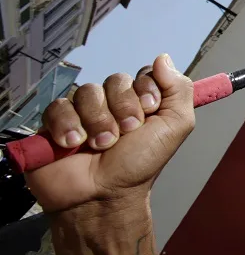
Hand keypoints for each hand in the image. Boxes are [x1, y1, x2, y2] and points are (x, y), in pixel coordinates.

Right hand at [24, 54, 194, 213]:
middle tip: (124, 135)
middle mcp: (112, 104)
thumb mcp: (175, 127)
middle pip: (115, 81)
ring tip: (100, 146)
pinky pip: (58, 106)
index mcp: (140, 102)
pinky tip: (73, 145)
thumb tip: (162, 58)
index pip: (142, 74)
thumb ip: (179, 90)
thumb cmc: (139, 165)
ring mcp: (83, 112)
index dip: (145, 90)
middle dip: (123, 109)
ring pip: (87, 92)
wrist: (103, 196)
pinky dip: (67, 125)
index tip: (149, 111)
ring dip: (97, 121)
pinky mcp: (55, 123)